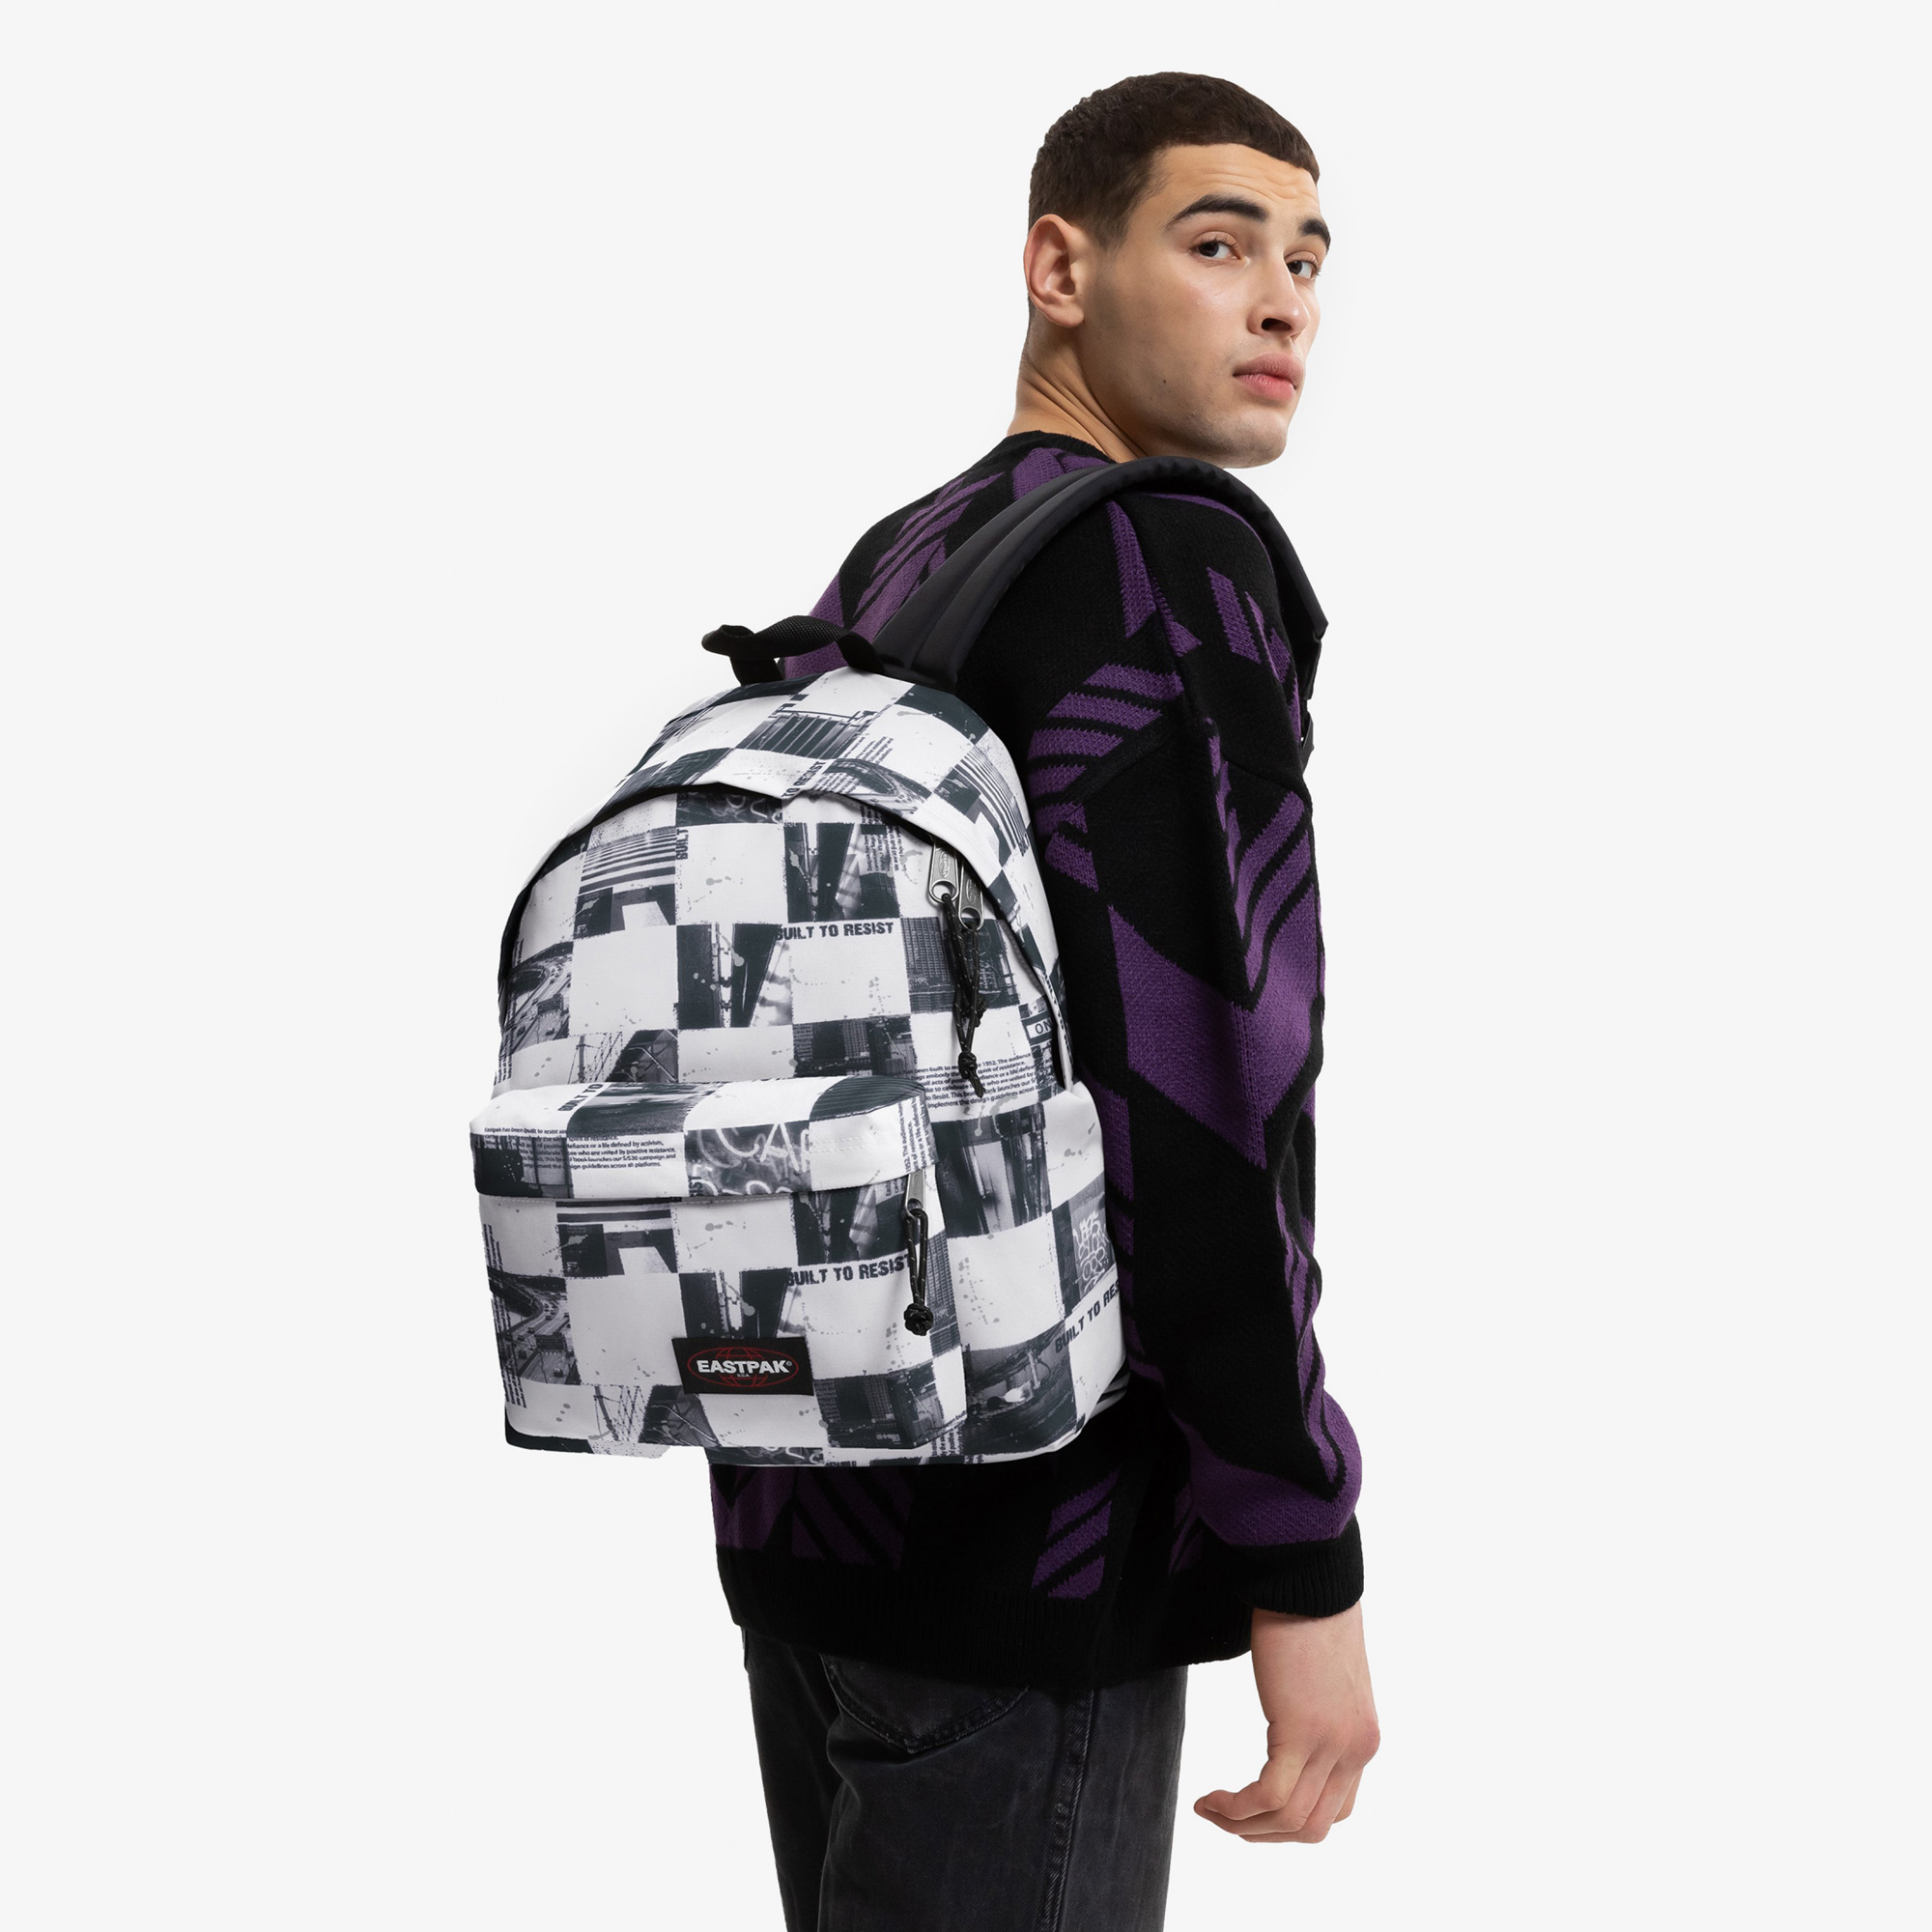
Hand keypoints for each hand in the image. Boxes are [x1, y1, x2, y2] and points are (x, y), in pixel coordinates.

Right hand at [1193, 1600, 1379, 1843]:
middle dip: (1262, 1833)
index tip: (1250, 1807)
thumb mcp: (1323, 1677)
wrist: (1307, 1576)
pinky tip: (1210, 1798)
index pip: (1335, 1810)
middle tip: (1223, 1818)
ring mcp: (1333, 1744)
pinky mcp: (1302, 1731)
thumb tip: (1293, 1723)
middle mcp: (1357, 1750)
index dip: (1289, 1820)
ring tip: (1208, 1809)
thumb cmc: (1308, 1611)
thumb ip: (1317, 1711)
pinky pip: (1268, 1795)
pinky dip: (1236, 1807)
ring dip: (1242, 1825)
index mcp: (1363, 1739)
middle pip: (1311, 1827)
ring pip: (1288, 1820)